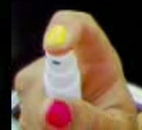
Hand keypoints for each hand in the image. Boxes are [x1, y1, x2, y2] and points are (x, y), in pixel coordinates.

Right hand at [14, 11, 137, 128]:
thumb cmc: (116, 126)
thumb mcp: (116, 126)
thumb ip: (91, 119)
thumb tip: (54, 108)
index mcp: (98, 60)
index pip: (81, 26)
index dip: (65, 28)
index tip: (56, 47)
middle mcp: (67, 68)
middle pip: (40, 70)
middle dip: (47, 101)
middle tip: (70, 125)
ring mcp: (44, 86)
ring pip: (27, 98)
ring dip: (42, 123)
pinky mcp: (29, 105)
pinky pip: (22, 117)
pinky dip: (36, 129)